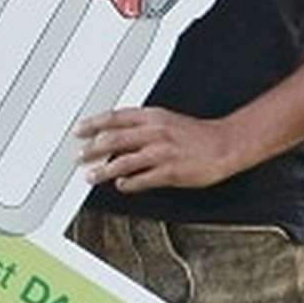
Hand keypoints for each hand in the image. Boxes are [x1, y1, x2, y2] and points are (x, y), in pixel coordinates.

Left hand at [76, 106, 245, 192]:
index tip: (79, 130)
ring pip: (123, 162)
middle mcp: (155, 132)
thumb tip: (117, 134)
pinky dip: (128, 184)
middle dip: (91, 149)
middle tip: (78, 156)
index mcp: (153, 117)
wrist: (225, 144)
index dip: (94, 124)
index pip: (115, 118)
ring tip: (91, 176)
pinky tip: (120, 186)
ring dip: (103, 170)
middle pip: (114, 139)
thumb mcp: (167, 120)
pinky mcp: (170, 172)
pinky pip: (142, 179)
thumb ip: (143, 127)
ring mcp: (162, 153)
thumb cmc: (197, 135)